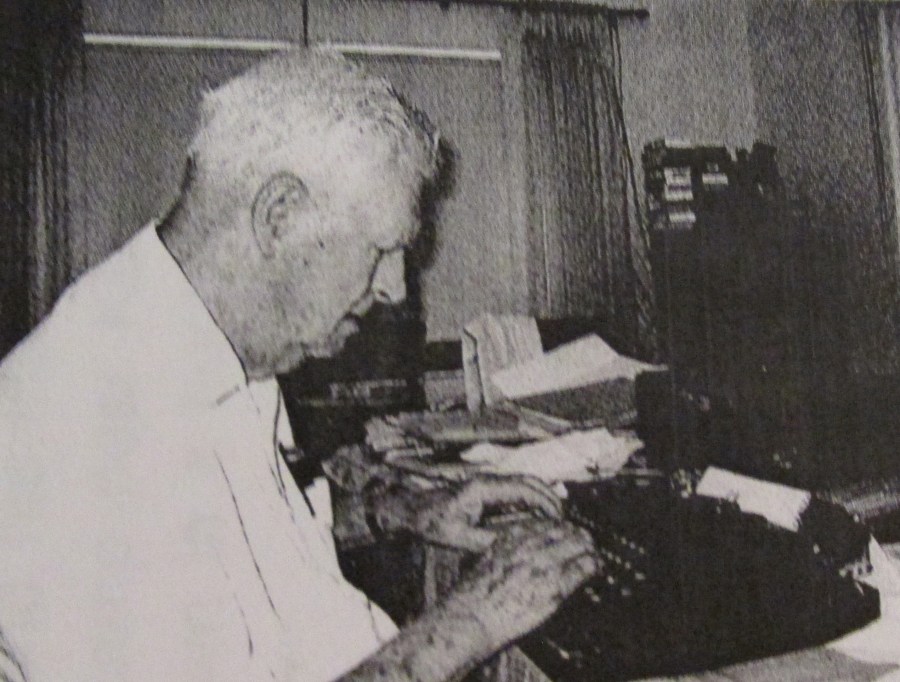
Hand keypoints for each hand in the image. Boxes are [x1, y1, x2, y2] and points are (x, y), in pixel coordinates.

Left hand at [369, 474, 563, 551]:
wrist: (412, 511)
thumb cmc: (431, 522)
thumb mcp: (458, 537)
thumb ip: (486, 541)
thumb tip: (515, 545)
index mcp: (483, 488)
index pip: (523, 489)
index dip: (545, 503)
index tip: (558, 520)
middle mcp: (489, 480)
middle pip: (529, 482)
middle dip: (550, 499)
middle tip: (566, 521)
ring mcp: (488, 483)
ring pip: (525, 485)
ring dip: (543, 498)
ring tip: (559, 520)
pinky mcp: (487, 490)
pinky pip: (516, 491)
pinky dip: (532, 500)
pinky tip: (540, 517)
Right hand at [445, 519, 601, 650]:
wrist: (471, 616)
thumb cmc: (473, 594)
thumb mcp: (486, 558)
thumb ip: (506, 547)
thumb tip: (521, 545)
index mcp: (512, 536)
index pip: (546, 523)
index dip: (560, 528)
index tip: (566, 532)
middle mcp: (530, 546)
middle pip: (565, 531)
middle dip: (578, 535)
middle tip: (586, 542)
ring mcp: (543, 565)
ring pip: (578, 545)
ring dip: (588, 548)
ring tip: (594, 553)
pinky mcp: (554, 587)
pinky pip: (582, 568)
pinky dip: (592, 565)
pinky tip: (596, 566)